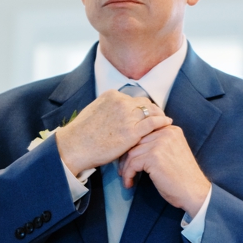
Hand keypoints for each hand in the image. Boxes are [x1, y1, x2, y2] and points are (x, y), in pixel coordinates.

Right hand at [55, 90, 171, 174]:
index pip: (132, 98)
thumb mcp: (93, 111)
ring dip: (159, 115)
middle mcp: (121, 102)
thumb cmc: (81, 133)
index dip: (140, 106)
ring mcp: (127, 116)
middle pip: (144, 103)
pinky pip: (153, 123)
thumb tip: (115, 113)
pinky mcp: (132, 131)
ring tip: (165, 120)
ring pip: (151, 111)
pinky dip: (162, 121)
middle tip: (158, 116)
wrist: (75, 146)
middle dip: (152, 109)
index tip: (145, 112)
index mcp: (111, 96)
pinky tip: (167, 123)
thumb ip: (107, 108)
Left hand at [119, 126, 210, 217]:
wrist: (195, 192)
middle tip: (122, 170)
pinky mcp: (154, 157)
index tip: (127, 159)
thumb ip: (157, 143)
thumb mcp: (171, 152)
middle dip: (125, 158)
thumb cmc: (182, 177)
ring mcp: (160, 144)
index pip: (143, 133)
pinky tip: (129, 183)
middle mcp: (166, 133)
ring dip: (125, 168)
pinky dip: (128, 175)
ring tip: (127, 178)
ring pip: (131, 153)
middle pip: (135, 142)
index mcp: (170, 130)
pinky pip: (132, 164)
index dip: (132, 146)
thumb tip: (132, 145)